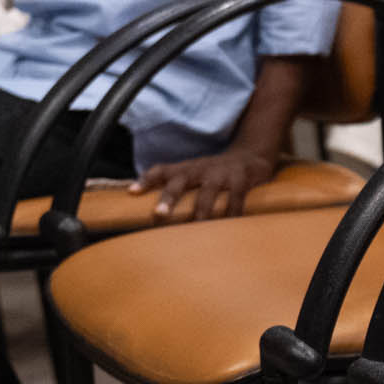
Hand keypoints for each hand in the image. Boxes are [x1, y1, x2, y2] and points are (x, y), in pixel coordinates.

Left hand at [134, 149, 275, 222]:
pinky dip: (232, 213)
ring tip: (196, 227)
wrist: (251, 156)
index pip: (162, 170)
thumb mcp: (194, 174)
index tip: (132, 192)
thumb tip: (145, 207)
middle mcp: (200, 169)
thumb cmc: (215, 173)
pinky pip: (235, 198)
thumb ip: (175, 188)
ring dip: (201, 210)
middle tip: (159, 215)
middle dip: (169, 198)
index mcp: (186, 169)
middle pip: (180, 181)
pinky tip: (228, 227)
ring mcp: (221, 173)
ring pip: (207, 193)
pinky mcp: (241, 179)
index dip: (146, 179)